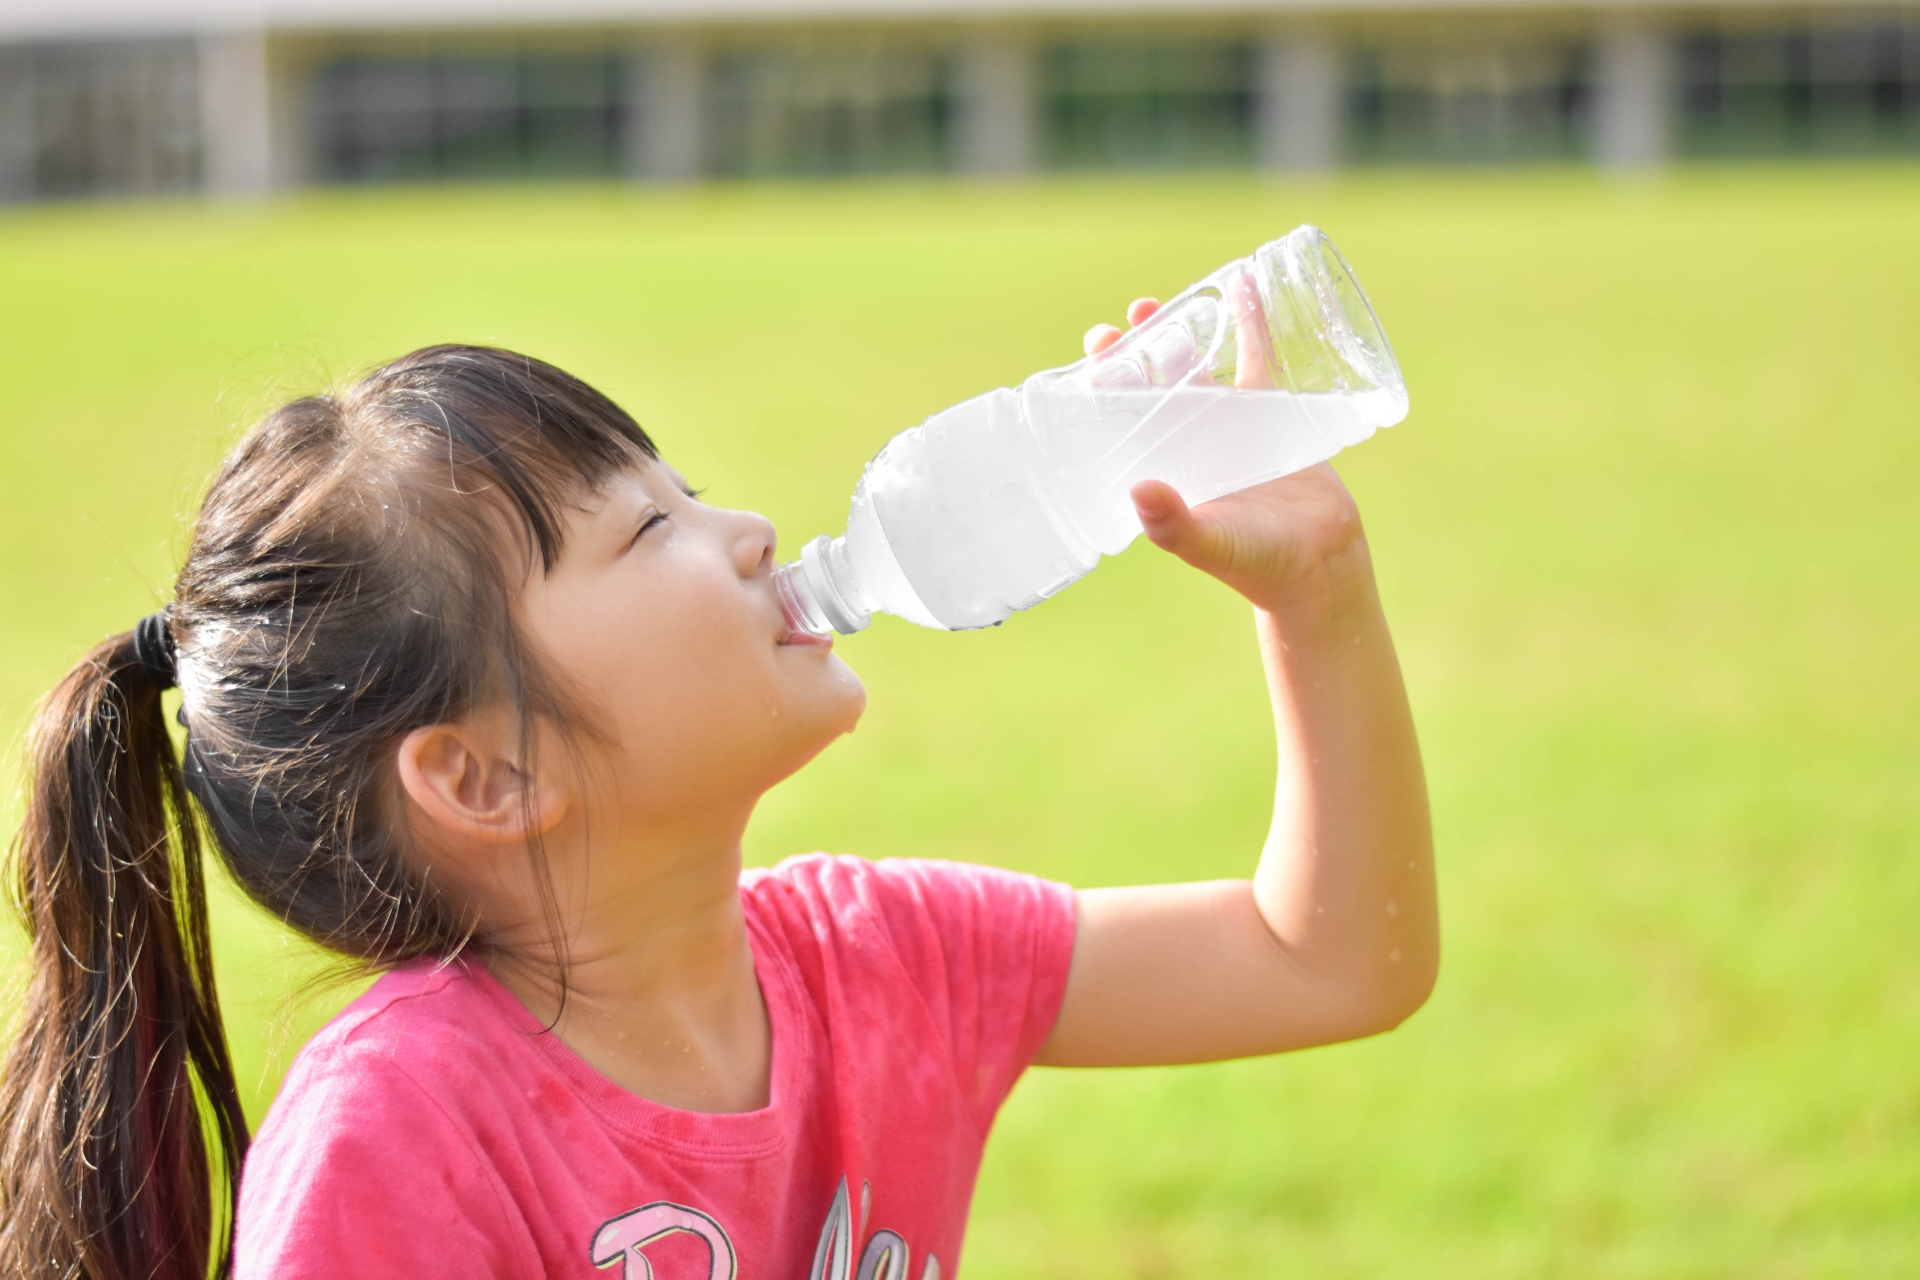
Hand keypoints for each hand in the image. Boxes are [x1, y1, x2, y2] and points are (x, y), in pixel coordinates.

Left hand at [1084, 299, 1368, 613]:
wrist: (1318, 565)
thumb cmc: (1255, 562)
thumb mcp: (1210, 543)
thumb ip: (1174, 526)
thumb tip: (1139, 492)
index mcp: (1163, 465)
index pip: (1122, 415)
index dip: (1106, 382)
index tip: (1097, 349)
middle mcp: (1188, 441)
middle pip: (1154, 382)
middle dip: (1138, 348)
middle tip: (1131, 315)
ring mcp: (1229, 424)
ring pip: (1199, 364)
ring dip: (1182, 330)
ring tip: (1160, 301)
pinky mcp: (1272, 412)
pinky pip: (1258, 357)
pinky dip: (1251, 321)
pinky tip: (1243, 284)